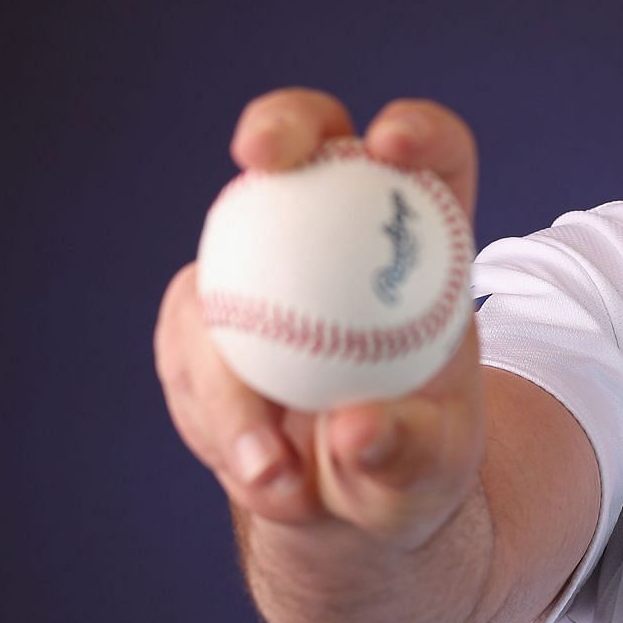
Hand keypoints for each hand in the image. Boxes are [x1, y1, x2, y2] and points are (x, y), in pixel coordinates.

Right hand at [156, 88, 485, 552]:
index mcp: (425, 239)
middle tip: (260, 160)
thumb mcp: (430, 470)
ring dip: (232, 376)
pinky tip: (260, 474)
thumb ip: (404, 451)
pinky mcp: (207, 310)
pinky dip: (215, 418)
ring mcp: (262, 262)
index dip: (417, 130)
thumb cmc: (413, 463)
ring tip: (279, 476)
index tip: (392, 145)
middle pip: (306, 140)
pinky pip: (188, 347)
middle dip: (279, 126)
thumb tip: (356, 429)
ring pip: (224, 266)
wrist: (348, 496)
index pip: (434, 154)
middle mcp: (338, 229)